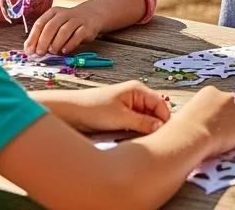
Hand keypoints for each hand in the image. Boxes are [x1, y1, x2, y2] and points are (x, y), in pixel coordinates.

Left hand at [24, 3, 101, 55]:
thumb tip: (29, 50)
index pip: (40, 23)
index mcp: (53, 13)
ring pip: (64, 30)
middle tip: (40, 53)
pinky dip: (70, 44)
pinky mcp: (87, 27)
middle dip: (43, 41)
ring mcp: (77, 20)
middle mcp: (65, 14)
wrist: (92, 15)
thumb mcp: (55, 26)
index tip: (29, 51)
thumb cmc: (68, 24)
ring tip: (53, 52)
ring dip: (56, 43)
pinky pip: (78, 35)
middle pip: (51, 26)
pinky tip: (64, 50)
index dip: (33, 38)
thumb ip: (42, 36)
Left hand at [55, 80, 171, 134]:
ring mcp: (129, 107)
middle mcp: (136, 97)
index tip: (165, 136)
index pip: (161, 104)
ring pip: (145, 121)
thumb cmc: (92, 109)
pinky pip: (135, 126)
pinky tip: (129, 141)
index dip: (165, 120)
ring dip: (143, 132)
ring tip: (138, 142)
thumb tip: (162, 128)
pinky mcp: (121, 117)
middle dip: (154, 127)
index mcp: (138, 90)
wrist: (69, 113)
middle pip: (155, 113)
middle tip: (151, 142)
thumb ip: (143, 122)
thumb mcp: (120, 117)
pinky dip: (135, 134)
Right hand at [175, 86, 234, 157]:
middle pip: (230, 108)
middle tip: (215, 134)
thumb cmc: (180, 128)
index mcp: (210, 92)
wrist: (190, 137)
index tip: (207, 124)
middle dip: (225, 120)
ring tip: (221, 142)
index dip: (213, 115)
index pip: (217, 101)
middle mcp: (226, 97)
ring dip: (233, 129)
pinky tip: (233, 145)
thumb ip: (195, 114)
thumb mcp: (185, 113)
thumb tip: (192, 123)